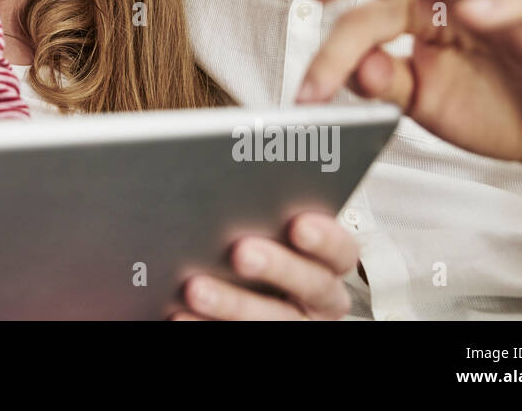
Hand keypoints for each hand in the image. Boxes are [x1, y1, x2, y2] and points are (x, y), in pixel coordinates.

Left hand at [171, 212, 357, 319]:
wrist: (228, 295)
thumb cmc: (244, 243)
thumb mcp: (262, 228)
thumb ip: (260, 214)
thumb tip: (228, 183)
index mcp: (326, 263)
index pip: (340, 251)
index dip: (325, 239)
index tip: (299, 224)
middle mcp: (319, 298)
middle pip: (312, 285)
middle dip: (277, 267)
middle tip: (241, 252)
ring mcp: (295, 322)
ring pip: (275, 319)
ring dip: (233, 304)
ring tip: (196, 288)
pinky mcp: (268, 337)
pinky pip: (239, 336)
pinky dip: (206, 325)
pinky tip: (180, 313)